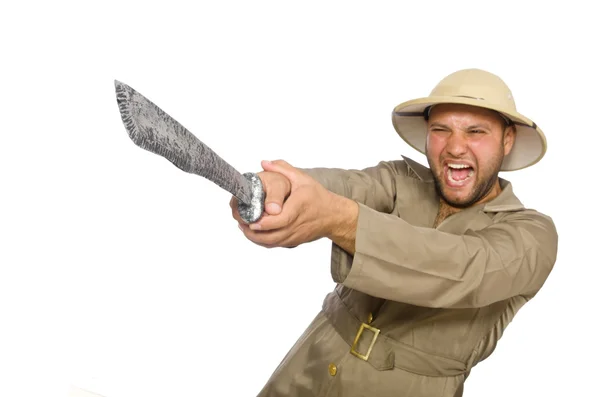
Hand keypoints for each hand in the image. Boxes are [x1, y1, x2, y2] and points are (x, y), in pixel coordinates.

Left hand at [233, 160, 357, 250]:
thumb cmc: (317, 197)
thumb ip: (283, 169)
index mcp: (298, 208)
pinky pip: (275, 245)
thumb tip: (264, 163)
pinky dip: (263, 241)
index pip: (280, 220)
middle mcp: (297, 225)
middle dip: (253, 232)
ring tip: (243, 226)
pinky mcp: (294, 242)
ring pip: (272, 243)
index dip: (264, 223)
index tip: (250, 220)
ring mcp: (295, 236)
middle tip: (240, 222)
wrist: (333, 216)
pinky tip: (254, 232)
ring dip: (255, 238)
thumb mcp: (302, 179)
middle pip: (272, 236)